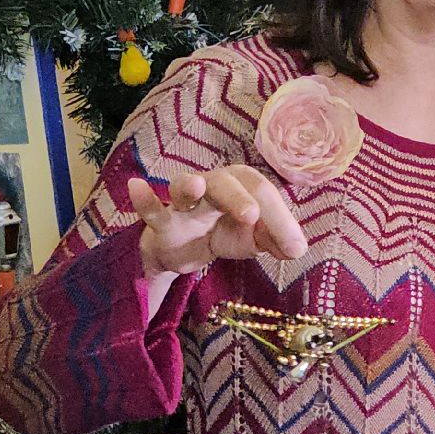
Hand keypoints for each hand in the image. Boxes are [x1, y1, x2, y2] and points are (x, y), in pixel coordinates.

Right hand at [128, 166, 308, 277]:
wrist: (184, 251)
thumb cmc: (224, 233)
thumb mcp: (255, 239)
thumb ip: (277, 240)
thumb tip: (299, 248)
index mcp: (241, 185)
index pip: (263, 193)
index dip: (280, 218)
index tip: (294, 247)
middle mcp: (213, 185)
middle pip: (227, 182)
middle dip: (239, 197)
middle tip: (252, 216)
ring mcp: (184, 203)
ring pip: (185, 187)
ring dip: (189, 185)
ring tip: (194, 186)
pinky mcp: (162, 223)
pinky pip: (151, 210)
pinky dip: (144, 200)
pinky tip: (135, 187)